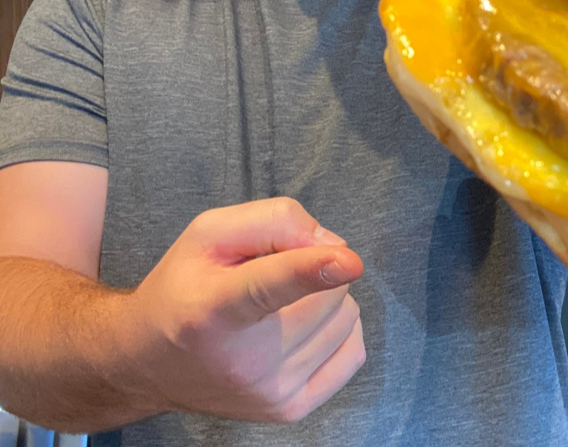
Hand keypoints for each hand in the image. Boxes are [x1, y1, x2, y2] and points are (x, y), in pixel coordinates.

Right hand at [118, 198, 364, 422]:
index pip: (266, 287)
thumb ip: (273, 222)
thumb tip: (333, 246)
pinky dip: (339, 331)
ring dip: (326, 300)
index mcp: (210, 309)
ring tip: (281, 307)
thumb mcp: (208, 235)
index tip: (350, 262)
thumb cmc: (183, 289)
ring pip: (346, 319)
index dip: (310, 269)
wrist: (148, 365)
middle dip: (316, 271)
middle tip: (275, 278)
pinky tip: (302, 330)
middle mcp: (240, 360)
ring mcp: (268, 392)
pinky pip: (354, 352)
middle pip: (328, 294)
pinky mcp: (290, 410)